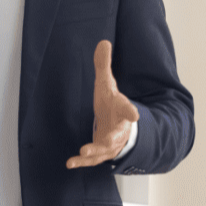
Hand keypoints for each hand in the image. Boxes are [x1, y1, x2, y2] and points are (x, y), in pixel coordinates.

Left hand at [66, 40, 138, 168]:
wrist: (119, 127)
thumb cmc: (111, 104)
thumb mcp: (107, 85)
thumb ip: (104, 66)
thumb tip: (103, 42)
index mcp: (121, 111)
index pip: (128, 111)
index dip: (131, 112)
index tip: (135, 115)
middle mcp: (118, 131)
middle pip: (117, 136)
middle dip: (112, 138)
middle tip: (108, 141)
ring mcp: (110, 144)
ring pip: (104, 151)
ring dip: (94, 152)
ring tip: (83, 152)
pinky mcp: (100, 154)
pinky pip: (91, 160)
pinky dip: (81, 162)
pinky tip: (69, 163)